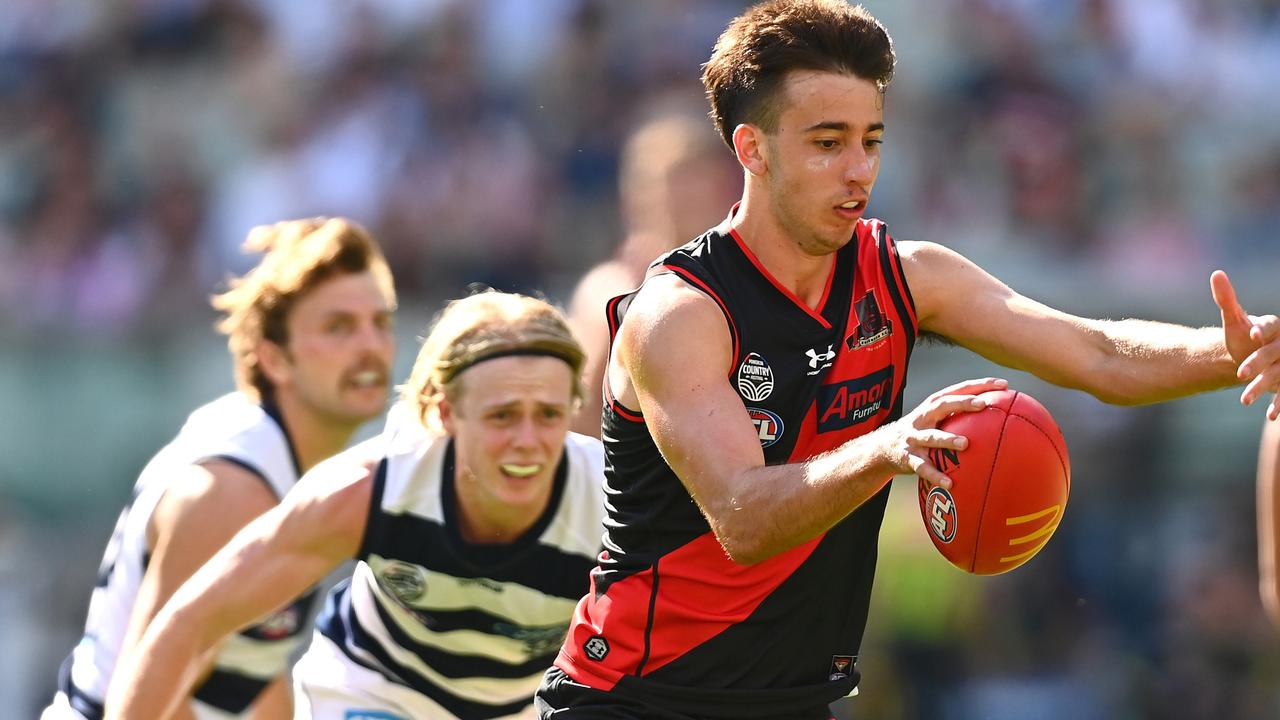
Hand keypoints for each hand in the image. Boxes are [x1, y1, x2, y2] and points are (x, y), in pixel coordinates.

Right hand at [882, 377, 1007, 487]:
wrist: (883, 448)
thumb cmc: (921, 432)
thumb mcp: (936, 420)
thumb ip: (960, 417)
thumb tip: (1000, 418)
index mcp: (933, 406)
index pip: (957, 390)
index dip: (979, 385)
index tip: (1003, 385)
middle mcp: (922, 418)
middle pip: (942, 405)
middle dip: (962, 403)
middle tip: (983, 404)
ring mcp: (913, 438)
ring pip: (931, 437)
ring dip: (947, 439)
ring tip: (965, 444)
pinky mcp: (907, 457)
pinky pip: (923, 467)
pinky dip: (936, 475)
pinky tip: (950, 484)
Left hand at [1211, 271, 1279, 418]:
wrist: (1252, 354)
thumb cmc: (1244, 335)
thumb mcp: (1236, 319)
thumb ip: (1227, 299)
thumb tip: (1216, 273)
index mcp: (1273, 326)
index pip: (1271, 324)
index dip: (1263, 328)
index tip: (1253, 332)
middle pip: (1272, 352)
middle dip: (1257, 362)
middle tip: (1239, 373)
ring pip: (1277, 374)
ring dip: (1262, 387)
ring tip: (1244, 399)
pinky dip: (1279, 404)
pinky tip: (1269, 416)